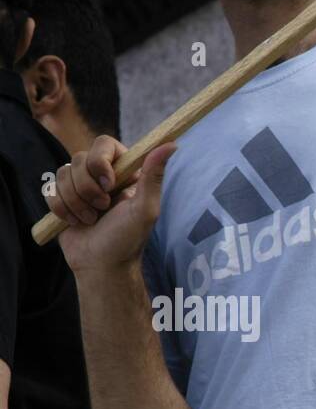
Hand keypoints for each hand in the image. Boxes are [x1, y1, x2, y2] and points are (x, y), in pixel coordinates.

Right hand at [49, 138, 175, 274]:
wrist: (101, 265)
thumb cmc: (127, 240)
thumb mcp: (145, 210)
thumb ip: (154, 176)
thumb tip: (171, 144)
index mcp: (124, 173)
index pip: (104, 143)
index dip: (100, 160)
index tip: (109, 183)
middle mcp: (101, 175)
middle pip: (80, 158)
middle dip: (88, 189)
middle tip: (103, 209)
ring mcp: (80, 185)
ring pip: (62, 173)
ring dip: (76, 203)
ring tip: (92, 220)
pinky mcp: (62, 198)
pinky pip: (50, 190)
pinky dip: (62, 210)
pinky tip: (77, 223)